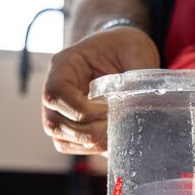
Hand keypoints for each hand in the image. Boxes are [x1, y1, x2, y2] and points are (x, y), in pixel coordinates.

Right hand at [42, 26, 158, 154]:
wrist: (123, 50)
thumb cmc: (126, 47)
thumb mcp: (136, 53)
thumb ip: (137, 80)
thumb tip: (140, 110)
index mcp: (65, 64)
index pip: (56, 94)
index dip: (82, 110)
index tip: (109, 108)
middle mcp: (56, 88)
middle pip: (54, 123)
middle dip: (90, 131)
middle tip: (118, 124)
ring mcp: (59, 110)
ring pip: (61, 139)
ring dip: (92, 142)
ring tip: (118, 130)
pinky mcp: (69, 126)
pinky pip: (70, 147)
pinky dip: (92, 148)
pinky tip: (113, 137)